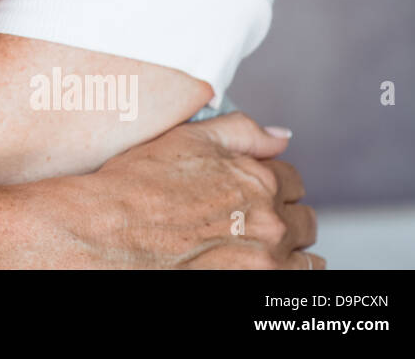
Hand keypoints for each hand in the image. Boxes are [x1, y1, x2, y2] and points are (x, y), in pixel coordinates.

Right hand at [76, 112, 323, 268]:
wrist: (110, 230)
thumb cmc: (138, 184)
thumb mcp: (188, 139)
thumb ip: (242, 131)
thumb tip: (281, 135)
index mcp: (258, 179)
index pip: (291, 180)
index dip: (272, 182)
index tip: (256, 191)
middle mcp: (269, 221)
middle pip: (303, 219)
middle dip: (284, 215)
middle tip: (256, 220)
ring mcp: (264, 260)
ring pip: (304, 255)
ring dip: (288, 248)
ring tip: (260, 247)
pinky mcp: (254, 284)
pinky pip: (295, 281)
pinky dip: (287, 272)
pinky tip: (263, 265)